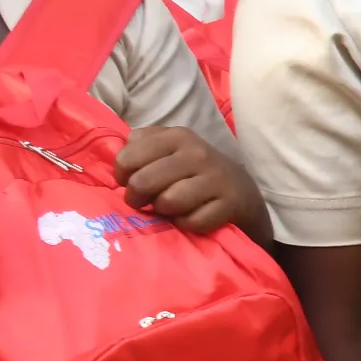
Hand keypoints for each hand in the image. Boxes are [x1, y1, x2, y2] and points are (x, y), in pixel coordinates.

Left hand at [115, 127, 262, 237]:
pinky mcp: (229, 203)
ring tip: (170, 207)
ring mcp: (215, 178)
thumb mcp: (168, 148)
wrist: (240, 190)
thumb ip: (140, 145)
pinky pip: (192, 221)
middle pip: (143, 182)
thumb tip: (120, 154)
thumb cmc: (192, 170)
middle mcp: (197, 153)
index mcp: (177, 136)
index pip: (127, 158)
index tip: (131, 180)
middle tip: (145, 201)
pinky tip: (191, 216)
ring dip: (164, 211)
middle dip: (138, 198)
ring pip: (168, 202)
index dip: (122, 175)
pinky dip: (187, 224)